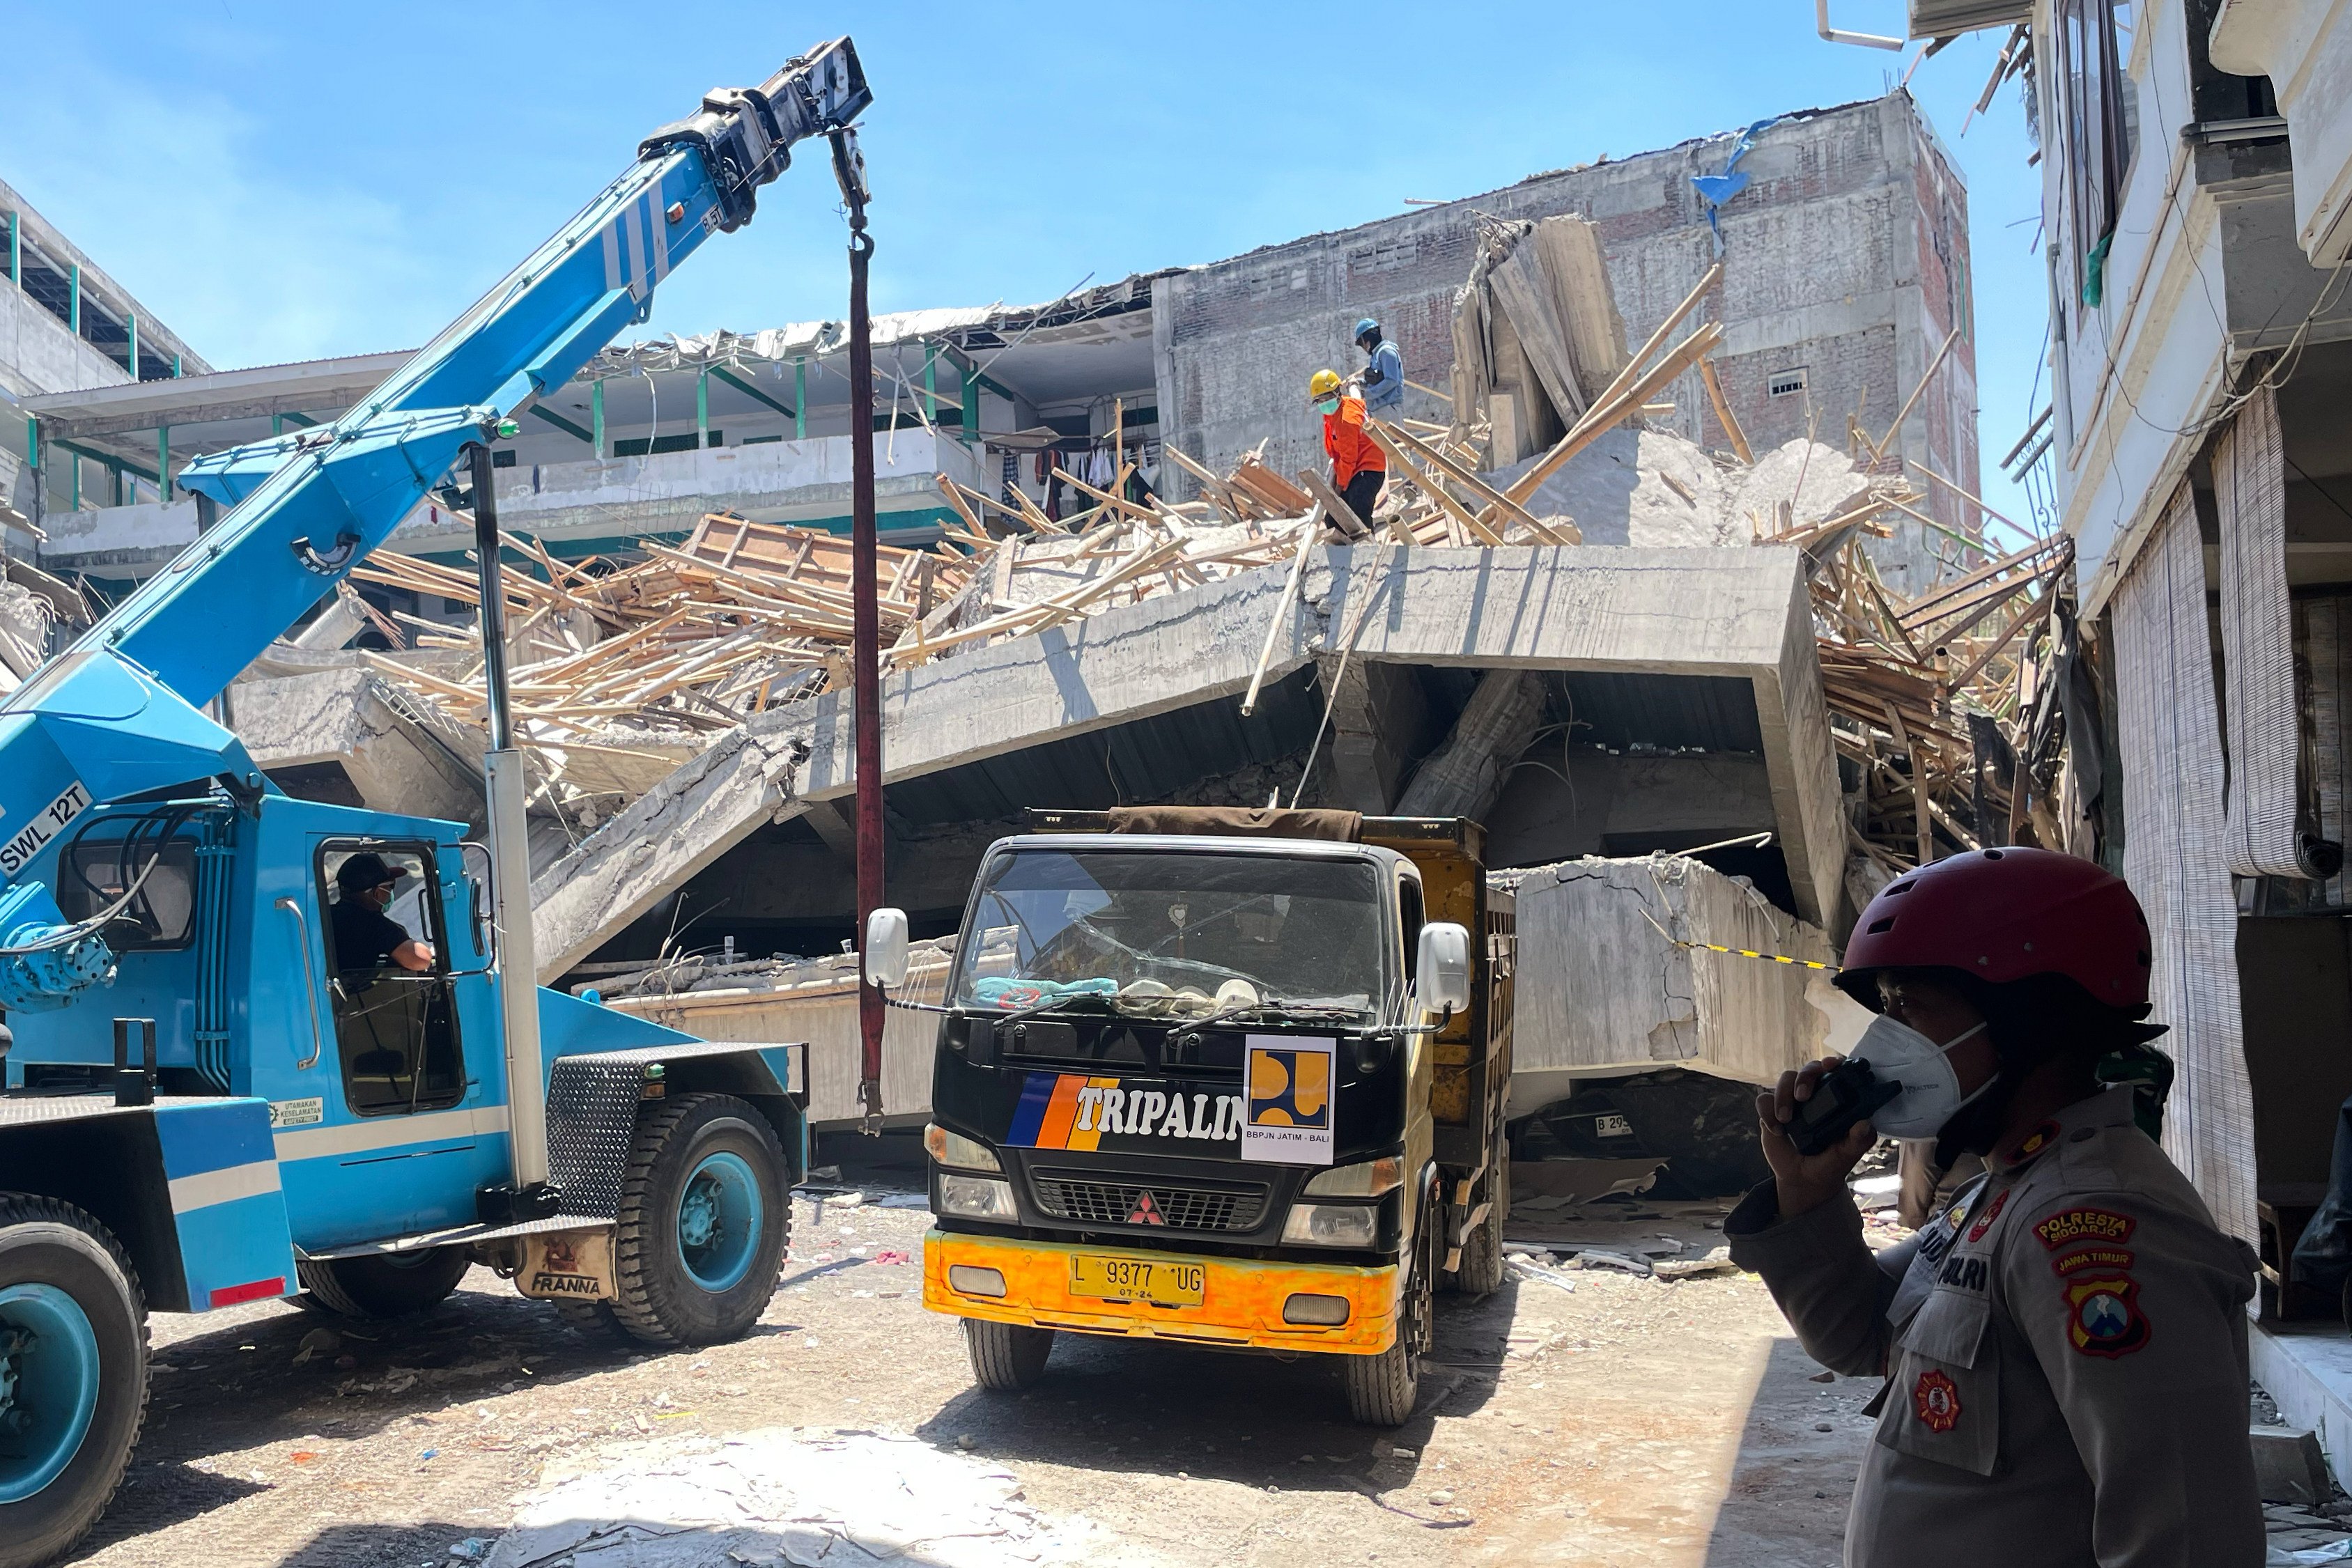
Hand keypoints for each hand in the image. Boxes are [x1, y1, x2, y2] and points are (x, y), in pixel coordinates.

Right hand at [1755, 1054, 1874, 1220]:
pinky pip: (1764, 1099)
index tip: (1832, 1064)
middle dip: (1804, 1077)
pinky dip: (1767, 1112)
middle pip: (1808, 1069)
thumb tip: (1865, 1124)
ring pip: (1784, 1079)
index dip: (1833, 1062)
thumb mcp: (1847, 1154)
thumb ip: (1858, 1140)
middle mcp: (1814, 1095)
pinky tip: (1777, 1130)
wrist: (1804, 1179)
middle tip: (1803, 1097)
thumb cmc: (1830, 1163)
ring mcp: (1791, 1102)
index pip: (1835, 1072)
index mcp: (1836, 1099)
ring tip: (1786, 1120)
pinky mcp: (1771, 1111)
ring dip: (1783, 1096)